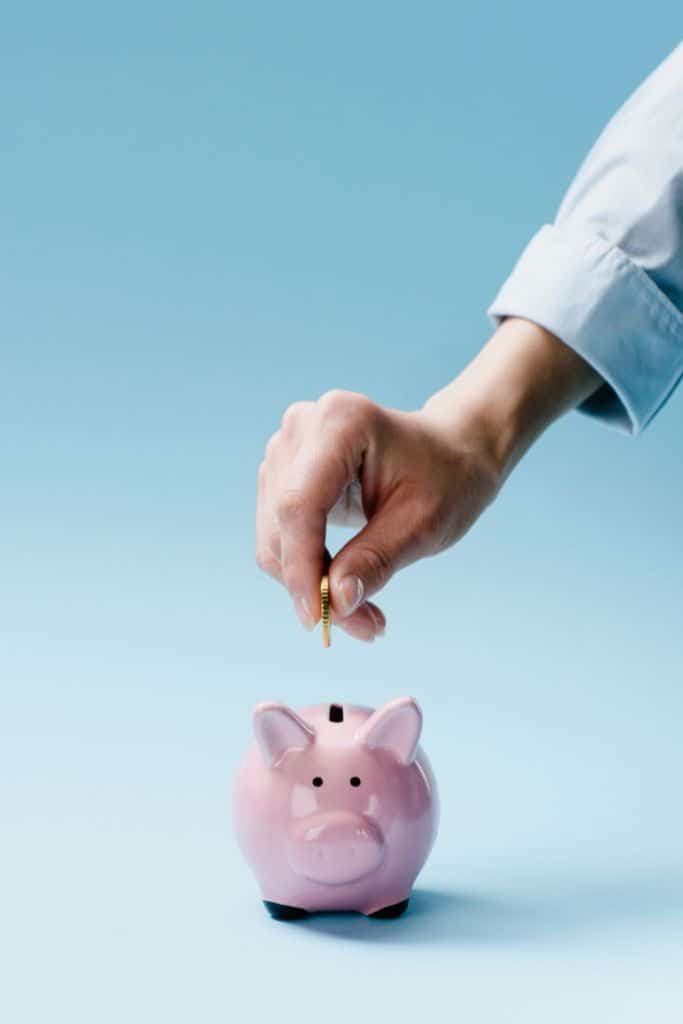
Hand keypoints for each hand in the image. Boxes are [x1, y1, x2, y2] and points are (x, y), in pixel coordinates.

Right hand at [256, 391, 502, 639]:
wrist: (452, 452)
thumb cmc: (447, 478)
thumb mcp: (423, 524)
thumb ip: (376, 560)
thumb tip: (337, 603)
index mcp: (339, 421)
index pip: (299, 504)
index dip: (301, 565)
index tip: (319, 619)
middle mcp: (302, 426)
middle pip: (283, 522)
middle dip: (313, 584)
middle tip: (365, 628)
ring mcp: (288, 448)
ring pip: (276, 535)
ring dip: (310, 583)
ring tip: (365, 616)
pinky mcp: (284, 472)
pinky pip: (281, 533)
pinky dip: (308, 570)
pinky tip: (346, 591)